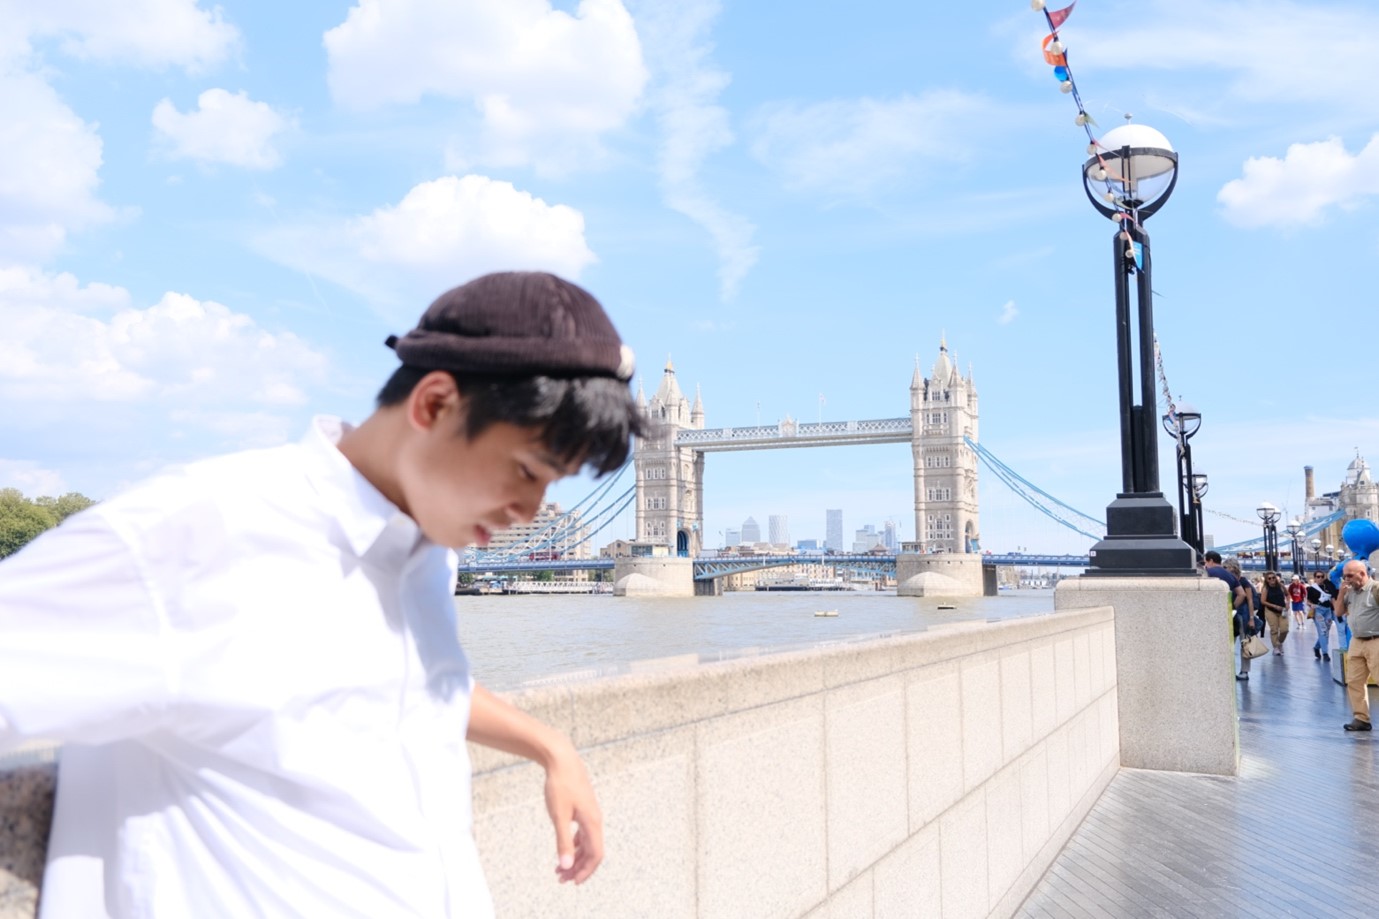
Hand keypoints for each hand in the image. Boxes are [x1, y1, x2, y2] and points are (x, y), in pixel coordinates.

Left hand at [543, 740, 604, 884]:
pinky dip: (574, 845)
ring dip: (575, 857)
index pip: (595, 855)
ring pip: (587, 843)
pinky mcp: (583, 809)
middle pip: (591, 852)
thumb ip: (563, 842)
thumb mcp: (559, 816)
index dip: (586, 871)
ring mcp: (590, 814)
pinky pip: (583, 833)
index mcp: (592, 823)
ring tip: (560, 869)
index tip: (573, 882)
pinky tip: (565, 848)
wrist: (562, 760)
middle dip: (578, 867)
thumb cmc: (560, 786)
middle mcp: (595, 820)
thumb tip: (566, 866)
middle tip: (561, 879)